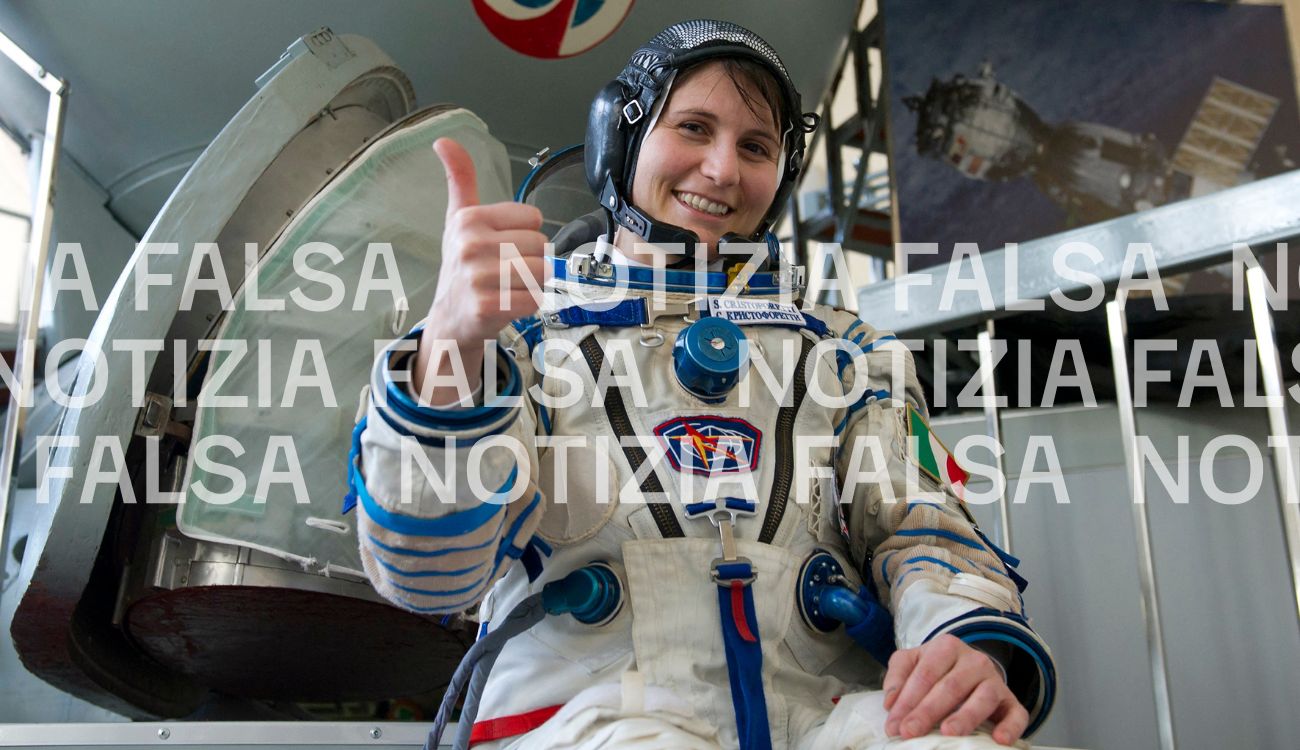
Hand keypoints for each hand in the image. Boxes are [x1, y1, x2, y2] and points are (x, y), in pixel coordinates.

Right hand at [414, 138, 547, 399]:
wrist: (450, 317)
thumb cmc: (462, 265)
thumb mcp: (458, 218)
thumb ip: (460, 179)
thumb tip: (444, 140)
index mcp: (469, 219)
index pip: (534, 219)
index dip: (526, 235)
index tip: (502, 245)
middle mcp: (471, 245)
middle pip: (541, 246)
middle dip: (532, 261)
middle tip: (506, 271)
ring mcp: (478, 277)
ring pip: (541, 272)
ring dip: (532, 283)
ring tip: (508, 286)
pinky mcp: (488, 306)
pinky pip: (534, 299)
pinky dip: (528, 305)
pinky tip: (507, 304)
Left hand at [882, 634, 1027, 745]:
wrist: (970, 669)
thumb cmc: (936, 669)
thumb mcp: (912, 662)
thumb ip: (897, 676)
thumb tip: (890, 702)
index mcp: (947, 647)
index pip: (925, 674)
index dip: (907, 700)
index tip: (893, 725)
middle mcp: (974, 660)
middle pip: (950, 687)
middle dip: (927, 712)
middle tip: (910, 732)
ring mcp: (995, 680)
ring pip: (983, 697)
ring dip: (965, 717)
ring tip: (948, 732)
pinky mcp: (1012, 701)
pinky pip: (1017, 714)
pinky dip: (1011, 727)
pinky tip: (1000, 740)